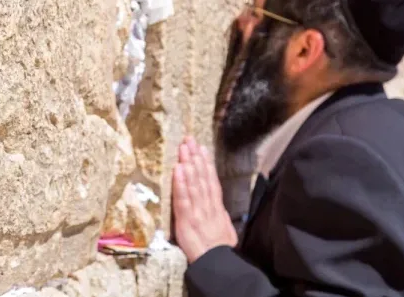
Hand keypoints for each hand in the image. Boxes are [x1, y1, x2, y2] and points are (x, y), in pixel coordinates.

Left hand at [172, 137, 237, 262]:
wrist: (218, 264)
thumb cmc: (220, 251)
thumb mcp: (224, 229)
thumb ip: (218, 215)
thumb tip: (216, 206)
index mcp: (216, 208)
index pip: (211, 182)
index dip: (206, 164)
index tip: (202, 148)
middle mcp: (207, 206)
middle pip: (201, 177)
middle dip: (195, 157)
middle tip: (189, 139)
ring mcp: (197, 211)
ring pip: (193, 183)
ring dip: (188, 164)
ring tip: (183, 148)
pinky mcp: (186, 220)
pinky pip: (183, 199)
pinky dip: (181, 183)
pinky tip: (178, 169)